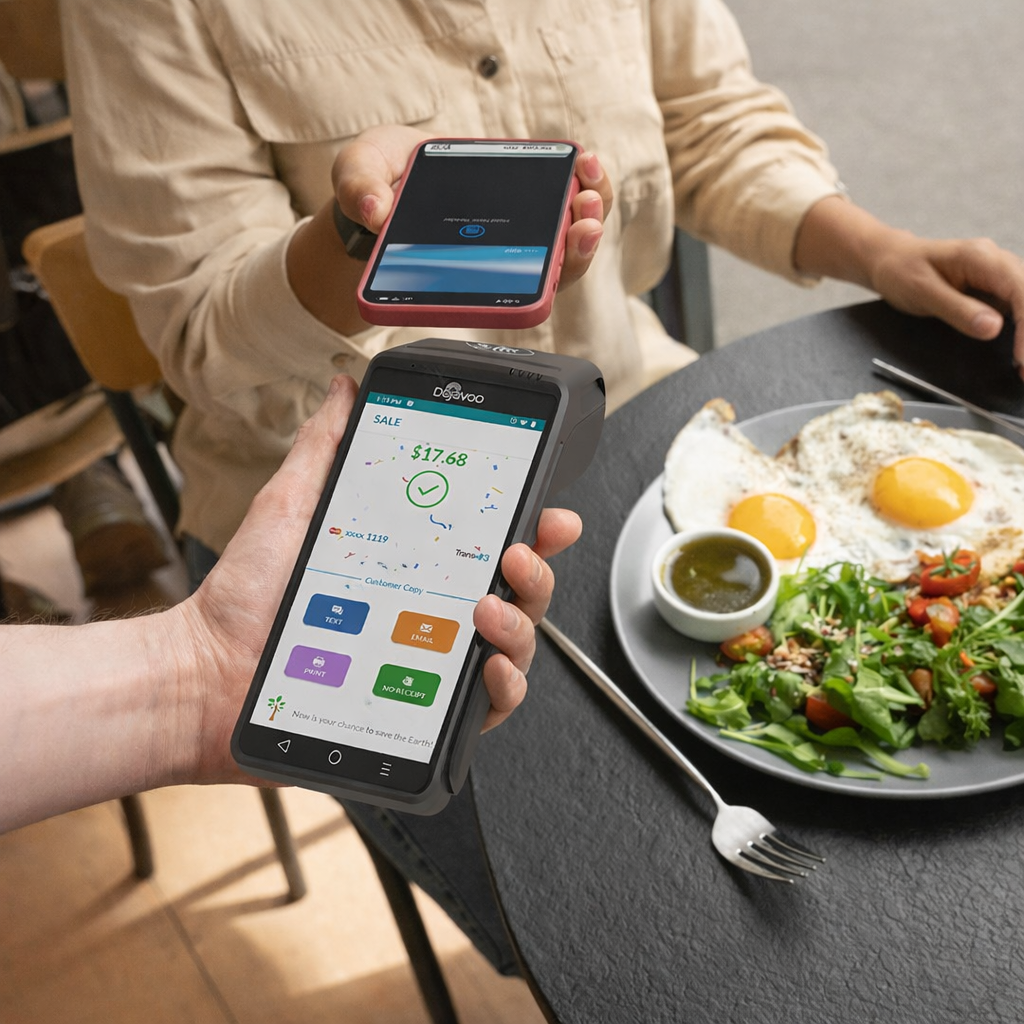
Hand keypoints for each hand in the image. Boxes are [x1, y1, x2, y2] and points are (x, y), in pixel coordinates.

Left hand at [175, 375, 581, 782]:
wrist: (204, 673)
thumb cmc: (246, 597)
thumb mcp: (291, 505)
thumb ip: (326, 447)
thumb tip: (346, 389)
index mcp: (414, 565)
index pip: (489, 543)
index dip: (532, 526)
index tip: (548, 511)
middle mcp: (431, 615)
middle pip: (517, 594)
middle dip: (537, 573)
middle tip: (517, 554)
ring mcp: (430, 664)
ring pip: (514, 648)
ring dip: (521, 625)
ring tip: (486, 607)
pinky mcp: (421, 713)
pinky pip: (486, 709)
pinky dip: (502, 689)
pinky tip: (486, 668)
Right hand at [332, 125, 612, 288]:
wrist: (383, 173)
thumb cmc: (375, 188)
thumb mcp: (356, 178)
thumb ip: (358, 190)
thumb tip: (374, 210)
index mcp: (467, 266)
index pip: (515, 290)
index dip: (547, 276)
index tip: (560, 251)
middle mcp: (499, 256)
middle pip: (555, 267)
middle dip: (578, 243)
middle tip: (584, 214)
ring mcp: (517, 231)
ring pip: (567, 235)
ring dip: (590, 209)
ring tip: (588, 175)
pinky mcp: (525, 199)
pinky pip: (565, 200)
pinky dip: (581, 183)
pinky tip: (581, 159)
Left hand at [867, 234, 1023, 372]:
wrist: (891, 260)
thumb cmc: (901, 271)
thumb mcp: (922, 292)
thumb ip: (957, 310)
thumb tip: (993, 328)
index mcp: (981, 257)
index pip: (1020, 290)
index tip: (1022, 356)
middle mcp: (997, 262)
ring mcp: (998, 275)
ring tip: (1023, 368)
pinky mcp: (994, 289)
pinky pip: (1017, 308)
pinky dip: (1021, 331)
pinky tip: (1019, 354)